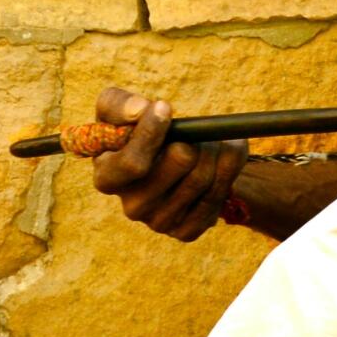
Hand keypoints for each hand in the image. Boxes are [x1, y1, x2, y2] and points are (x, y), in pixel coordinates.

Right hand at [88, 86, 248, 243]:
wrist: (175, 162)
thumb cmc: (140, 130)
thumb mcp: (121, 109)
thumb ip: (119, 104)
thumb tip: (140, 111)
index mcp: (108, 177)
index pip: (131, 163)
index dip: (151, 133)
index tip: (166, 108)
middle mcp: (131, 206)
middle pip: (181, 162)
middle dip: (196, 138)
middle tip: (197, 130)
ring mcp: (159, 222)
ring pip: (204, 177)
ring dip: (215, 149)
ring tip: (210, 141)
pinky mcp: (186, 231)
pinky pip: (219, 195)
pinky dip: (228, 169)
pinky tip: (220, 161)